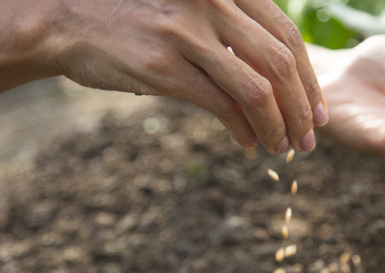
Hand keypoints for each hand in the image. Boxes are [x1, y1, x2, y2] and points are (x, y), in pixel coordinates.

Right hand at [52, 0, 327, 152]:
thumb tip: (275, 78)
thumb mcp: (190, 7)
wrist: (67, 19)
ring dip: (278, 125)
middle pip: (279, 61)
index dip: (309, 77)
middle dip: (302, 106)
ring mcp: (186, 34)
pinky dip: (244, 130)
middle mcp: (211, 2)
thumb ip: (231, 29)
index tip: (317, 108)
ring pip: (256, 89)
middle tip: (310, 136)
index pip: (286, 33)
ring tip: (284, 147)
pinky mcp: (163, 68)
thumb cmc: (134, 16)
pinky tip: (250, 144)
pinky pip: (221, 106)